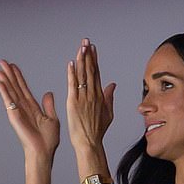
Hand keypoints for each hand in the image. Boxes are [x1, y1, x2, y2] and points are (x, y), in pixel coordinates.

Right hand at [0, 61, 59, 159]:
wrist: (44, 151)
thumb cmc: (48, 140)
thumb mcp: (52, 119)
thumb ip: (49, 105)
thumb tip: (48, 93)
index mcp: (32, 107)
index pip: (24, 89)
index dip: (19, 77)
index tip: (14, 66)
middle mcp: (23, 107)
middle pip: (15, 87)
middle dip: (9, 74)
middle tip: (2, 61)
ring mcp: (17, 111)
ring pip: (10, 91)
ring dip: (5, 79)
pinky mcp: (14, 116)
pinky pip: (8, 101)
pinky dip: (4, 91)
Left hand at [66, 38, 115, 152]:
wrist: (90, 142)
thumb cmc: (97, 131)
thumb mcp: (108, 113)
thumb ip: (109, 97)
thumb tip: (112, 85)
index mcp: (99, 96)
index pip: (96, 73)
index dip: (94, 60)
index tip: (93, 49)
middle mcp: (92, 95)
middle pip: (90, 71)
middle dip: (88, 55)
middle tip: (86, 41)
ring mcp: (83, 98)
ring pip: (82, 75)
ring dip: (81, 60)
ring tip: (81, 47)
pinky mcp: (73, 103)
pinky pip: (72, 85)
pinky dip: (72, 74)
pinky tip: (71, 63)